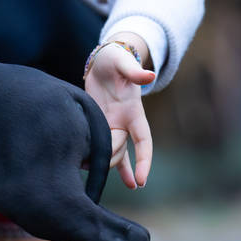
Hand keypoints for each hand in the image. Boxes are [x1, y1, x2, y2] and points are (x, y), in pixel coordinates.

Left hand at [84, 33, 155, 189]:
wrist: (104, 60)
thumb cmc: (116, 59)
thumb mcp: (123, 62)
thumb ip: (134, 70)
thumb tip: (148, 74)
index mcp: (133, 112)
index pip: (143, 142)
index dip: (143, 161)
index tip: (141, 181)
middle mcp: (124, 122)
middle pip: (121, 150)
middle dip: (111, 159)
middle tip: (92, 163)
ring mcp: (112, 124)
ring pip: (112, 152)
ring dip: (107, 165)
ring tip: (92, 174)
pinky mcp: (99, 123)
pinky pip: (104, 147)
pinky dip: (105, 161)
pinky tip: (100, 176)